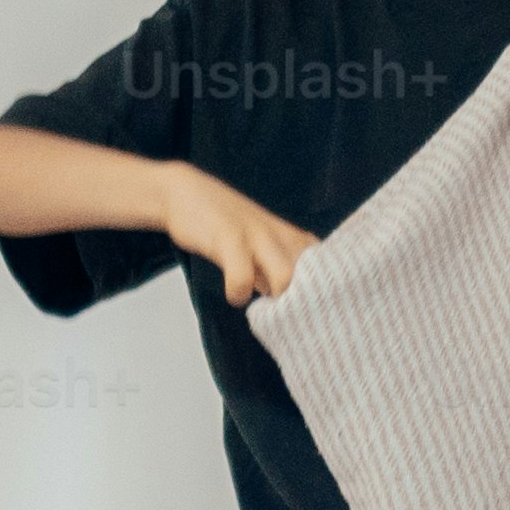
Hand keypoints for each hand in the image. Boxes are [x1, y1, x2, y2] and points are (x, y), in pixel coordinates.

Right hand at [157, 164, 316, 304]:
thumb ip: (276, 269)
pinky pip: (241, 275)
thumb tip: (290, 304)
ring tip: (263, 310)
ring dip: (277, 301)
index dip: (325, 291)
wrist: (183, 192)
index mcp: (289, 236)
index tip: (315, 311)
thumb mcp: (258, 243)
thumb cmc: (222, 223)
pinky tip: (234, 295)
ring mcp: (255, 234)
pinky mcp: (228, 237)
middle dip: (305, 302)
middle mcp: (278, 234)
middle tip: (286, 317)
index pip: (326, 264)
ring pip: (285, 275)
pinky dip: (238, 293)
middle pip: (313, 275)